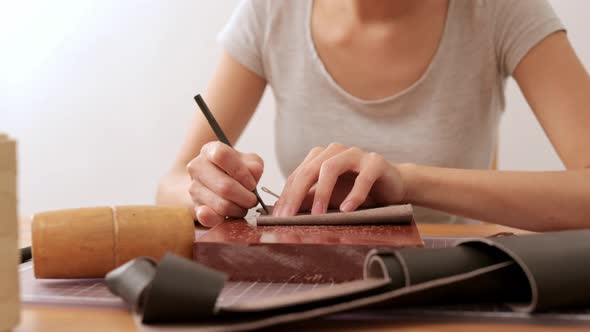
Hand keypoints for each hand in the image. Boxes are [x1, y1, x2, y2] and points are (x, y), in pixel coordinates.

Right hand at [187, 141, 263, 226]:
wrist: (212, 182)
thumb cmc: (234, 170)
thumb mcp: (247, 161)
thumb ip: (254, 166)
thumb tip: (253, 175)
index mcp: (210, 150)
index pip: (222, 156)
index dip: (241, 172)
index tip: (251, 183)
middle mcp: (197, 167)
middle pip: (224, 186)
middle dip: (245, 197)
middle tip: (252, 200)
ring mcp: (194, 188)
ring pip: (222, 205)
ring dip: (238, 209)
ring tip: (243, 206)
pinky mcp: (195, 207)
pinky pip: (209, 217)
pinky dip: (222, 219)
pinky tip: (229, 215)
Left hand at [272, 143, 406, 216]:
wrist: (392, 185)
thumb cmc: (356, 190)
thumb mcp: (329, 196)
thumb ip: (308, 199)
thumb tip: (283, 213)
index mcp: (320, 156)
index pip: (297, 175)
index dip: (286, 196)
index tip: (278, 218)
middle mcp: (335, 151)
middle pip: (309, 170)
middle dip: (297, 195)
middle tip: (289, 217)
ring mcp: (355, 154)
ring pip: (331, 168)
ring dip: (322, 193)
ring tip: (317, 215)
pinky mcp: (376, 162)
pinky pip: (363, 177)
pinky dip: (354, 194)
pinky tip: (347, 209)